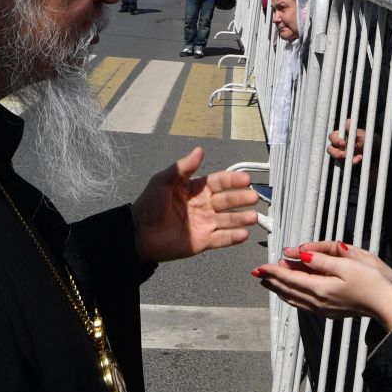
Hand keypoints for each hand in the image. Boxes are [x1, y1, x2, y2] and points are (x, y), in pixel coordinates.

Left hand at [131, 146, 258, 262]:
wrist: (138, 234)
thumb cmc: (149, 205)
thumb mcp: (163, 181)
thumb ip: (182, 167)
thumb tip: (200, 150)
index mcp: (196, 189)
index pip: (219, 182)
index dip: (233, 180)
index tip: (246, 179)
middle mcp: (204, 206)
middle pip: (228, 201)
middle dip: (241, 198)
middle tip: (254, 197)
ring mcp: (205, 224)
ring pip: (228, 220)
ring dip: (242, 218)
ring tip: (254, 217)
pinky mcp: (203, 242)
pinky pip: (221, 239)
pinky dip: (233, 237)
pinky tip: (244, 234)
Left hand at [254, 242, 391, 329]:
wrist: (385, 304)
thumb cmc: (370, 281)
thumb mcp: (347, 265)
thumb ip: (321, 260)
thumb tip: (300, 255)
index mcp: (320, 287)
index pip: (290, 278)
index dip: (274, 271)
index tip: (261, 265)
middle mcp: (318, 301)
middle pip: (288, 289)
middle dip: (272, 280)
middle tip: (258, 273)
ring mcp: (323, 308)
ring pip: (294, 298)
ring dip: (279, 289)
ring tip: (268, 282)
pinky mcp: (329, 311)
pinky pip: (302, 304)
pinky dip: (291, 296)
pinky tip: (290, 294)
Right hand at [327, 121, 365, 163]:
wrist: (373, 148)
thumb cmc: (365, 138)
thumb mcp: (361, 133)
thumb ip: (353, 129)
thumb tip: (348, 121)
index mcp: (339, 135)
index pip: (332, 136)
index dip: (335, 140)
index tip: (343, 143)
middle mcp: (338, 145)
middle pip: (330, 149)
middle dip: (336, 153)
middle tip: (344, 154)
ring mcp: (341, 154)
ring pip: (336, 158)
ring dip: (343, 159)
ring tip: (353, 158)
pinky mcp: (346, 162)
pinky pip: (345, 164)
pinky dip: (353, 162)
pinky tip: (360, 157)